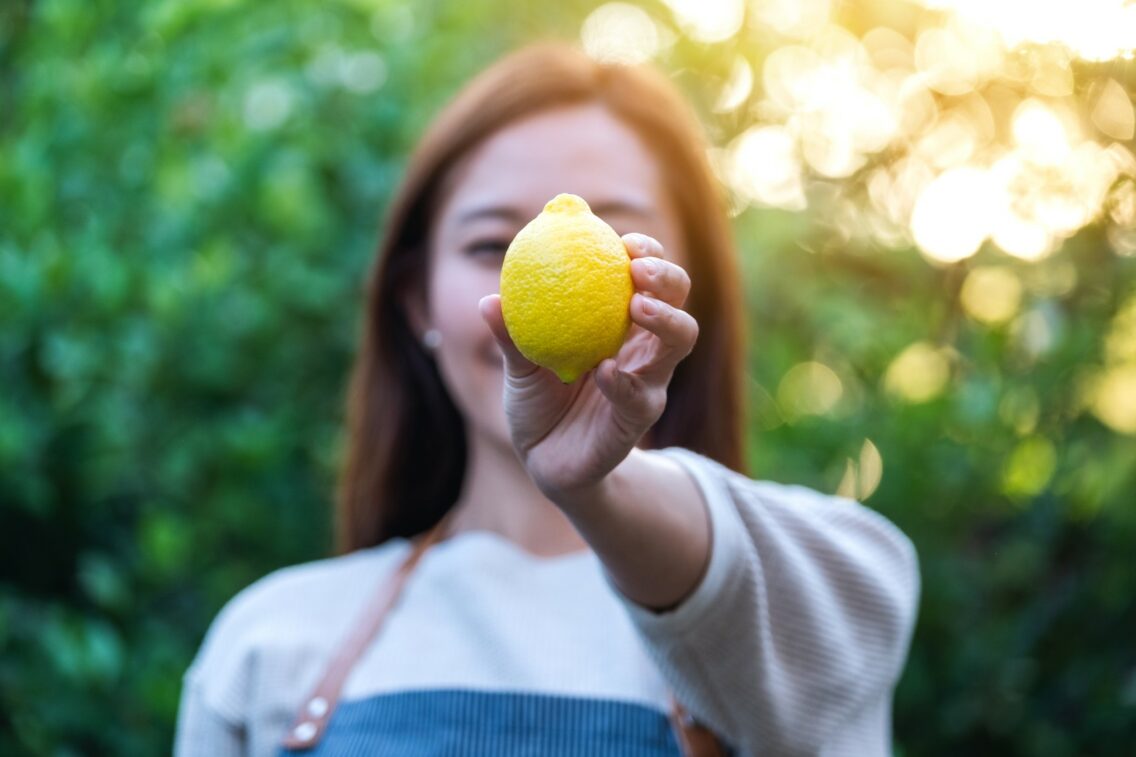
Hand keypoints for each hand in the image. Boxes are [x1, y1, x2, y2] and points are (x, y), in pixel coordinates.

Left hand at [478, 233, 698, 507]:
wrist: (544, 460)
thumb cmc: (538, 401)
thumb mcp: (519, 364)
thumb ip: (509, 334)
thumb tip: (487, 300)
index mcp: (620, 324)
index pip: (648, 278)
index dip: (647, 254)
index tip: (625, 242)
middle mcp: (643, 347)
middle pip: (678, 301)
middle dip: (667, 278)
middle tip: (638, 269)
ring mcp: (647, 382)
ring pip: (679, 343)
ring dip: (665, 319)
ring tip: (638, 307)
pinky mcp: (638, 418)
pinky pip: (640, 397)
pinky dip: (625, 381)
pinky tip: (605, 370)